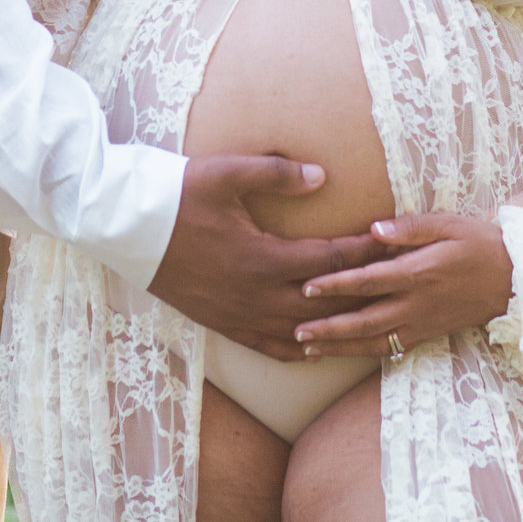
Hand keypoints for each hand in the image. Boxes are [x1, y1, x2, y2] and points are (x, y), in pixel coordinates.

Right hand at [148, 156, 392, 361]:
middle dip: (364, 291)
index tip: (393, 242)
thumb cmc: (177, 194)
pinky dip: (299, 350)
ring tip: (367, 321)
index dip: (367, 251)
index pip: (332, 259)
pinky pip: (270, 347)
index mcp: (263, 257)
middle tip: (396, 284)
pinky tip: (316, 347)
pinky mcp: (223, 324)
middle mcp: (256, 295)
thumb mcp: (226, 173)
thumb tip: (322, 175)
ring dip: (338, 327)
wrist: (126, 228)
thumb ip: (277, 173)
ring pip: (304, 333)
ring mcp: (240, 315)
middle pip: (327, 302)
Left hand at [291, 212, 512, 357]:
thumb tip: (373, 227)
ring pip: (374, 341)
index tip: (307, 285)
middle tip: (295, 330)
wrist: (514, 280)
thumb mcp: (448, 224)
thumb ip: (409, 227)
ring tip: (307, 349)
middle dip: (329, 327)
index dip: (337, 284)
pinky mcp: (425, 335)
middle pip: (365, 320)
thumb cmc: (478, 243)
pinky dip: (361, 353)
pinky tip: (339, 353)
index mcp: (418, 273)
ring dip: (339, 347)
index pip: (369, 280)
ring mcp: (421, 324)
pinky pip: (389, 348)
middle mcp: (416, 304)